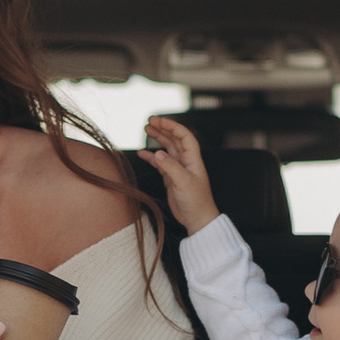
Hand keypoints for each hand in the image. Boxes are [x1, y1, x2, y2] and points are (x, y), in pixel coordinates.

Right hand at [142, 116, 219, 230]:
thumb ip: (170, 166)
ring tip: (146, 130)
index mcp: (193, 159)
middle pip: (174, 139)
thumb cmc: (196, 201)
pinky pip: (160, 163)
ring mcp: (178, 169)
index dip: (172, 126)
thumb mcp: (183, 182)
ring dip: (158, 139)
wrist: (197, 219)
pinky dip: (151, 157)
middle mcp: (186, 161)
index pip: (183, 136)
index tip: (158, 121)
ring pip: (167, 149)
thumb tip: (157, 153)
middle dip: (163, 129)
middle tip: (149, 122)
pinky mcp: (171, 178)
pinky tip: (142, 153)